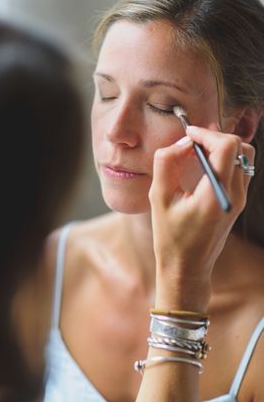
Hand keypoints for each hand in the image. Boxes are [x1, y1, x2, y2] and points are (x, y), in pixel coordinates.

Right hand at [149, 125, 254, 309]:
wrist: (187, 267)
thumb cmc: (170, 237)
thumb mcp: (158, 199)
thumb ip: (166, 165)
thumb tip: (181, 142)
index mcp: (216, 193)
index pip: (228, 147)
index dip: (207, 134)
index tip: (188, 134)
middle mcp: (235, 194)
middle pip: (241, 148)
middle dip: (217, 138)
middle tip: (192, 141)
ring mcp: (240, 198)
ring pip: (243, 158)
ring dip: (221, 148)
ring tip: (196, 153)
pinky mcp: (237, 201)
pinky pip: (239, 170)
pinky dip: (223, 160)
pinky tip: (202, 167)